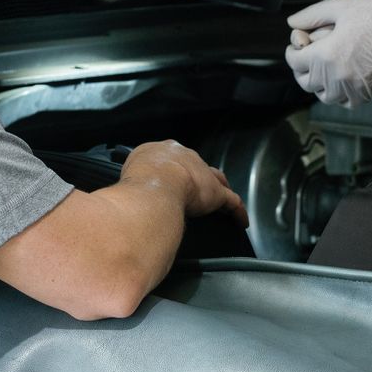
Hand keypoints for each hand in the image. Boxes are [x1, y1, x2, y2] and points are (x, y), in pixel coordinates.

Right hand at [119, 140, 248, 228]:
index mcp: (165, 150)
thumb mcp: (131, 168)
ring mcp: (204, 174)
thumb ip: (135, 173)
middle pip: (197, 166)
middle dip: (198, 175)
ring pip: (217, 180)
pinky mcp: (217, 194)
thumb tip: (132, 186)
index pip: (175, 157)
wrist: (156, 183)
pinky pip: (231, 203)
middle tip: (197, 188)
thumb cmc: (139, 178)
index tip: (174, 175)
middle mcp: (187, 157)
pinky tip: (241, 221)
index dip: (176, 167)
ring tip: (221, 199)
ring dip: (219, 188)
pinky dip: (237, 212)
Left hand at [283, 0, 371, 106]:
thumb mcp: (339, 6)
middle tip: (308, 54)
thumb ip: (311, 15)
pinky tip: (341, 78)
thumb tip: (292, 22)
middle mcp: (335, 76)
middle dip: (302, 67)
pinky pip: (343, 102)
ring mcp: (351, 88)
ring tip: (324, 67)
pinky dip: (338, 93)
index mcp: (325, 55)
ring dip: (318, 82)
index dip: (292, 50)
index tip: (298, 43)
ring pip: (323, 95)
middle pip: (304, 81)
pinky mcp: (366, 94)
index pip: (294, 61)